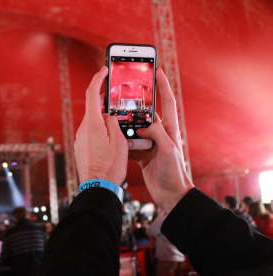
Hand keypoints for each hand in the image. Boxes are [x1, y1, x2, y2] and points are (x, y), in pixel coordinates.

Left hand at [74, 66, 127, 184]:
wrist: (98, 186)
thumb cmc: (110, 166)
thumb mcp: (119, 140)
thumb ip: (113, 122)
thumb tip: (107, 116)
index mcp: (92, 123)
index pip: (91, 94)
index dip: (98, 79)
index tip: (104, 70)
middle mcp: (82, 129)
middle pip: (94, 109)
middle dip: (106, 105)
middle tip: (118, 103)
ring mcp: (79, 139)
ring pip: (93, 122)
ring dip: (104, 121)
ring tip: (119, 128)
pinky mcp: (80, 147)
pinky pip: (91, 133)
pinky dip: (100, 132)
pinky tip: (110, 141)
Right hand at [129, 68, 193, 212]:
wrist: (170, 194)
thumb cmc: (174, 172)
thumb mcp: (168, 149)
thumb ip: (157, 134)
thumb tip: (144, 126)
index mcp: (169, 129)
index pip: (167, 102)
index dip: (163, 85)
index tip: (157, 71)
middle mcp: (160, 134)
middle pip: (147, 113)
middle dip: (138, 104)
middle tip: (127, 94)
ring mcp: (150, 144)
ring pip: (136, 128)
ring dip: (127, 124)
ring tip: (117, 118)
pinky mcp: (143, 154)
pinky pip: (131, 143)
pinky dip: (124, 142)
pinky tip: (116, 139)